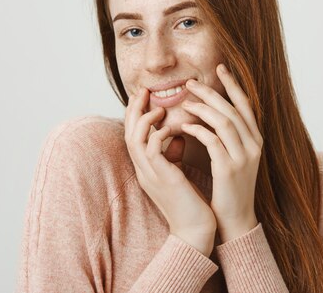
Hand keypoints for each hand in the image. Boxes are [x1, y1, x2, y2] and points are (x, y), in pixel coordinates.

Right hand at [125, 87, 216, 255]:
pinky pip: (152, 150)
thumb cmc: (190, 203)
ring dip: (144, 120)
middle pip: (127, 133)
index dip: (136, 114)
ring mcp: (150, 175)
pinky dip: (159, 134)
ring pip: (134, 139)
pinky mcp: (162, 179)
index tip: (144, 96)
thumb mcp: (178, 174)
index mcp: (146, 168)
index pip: (133, 135)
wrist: (195, 231)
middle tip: (142, 91)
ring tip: (158, 108)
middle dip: (133, 110)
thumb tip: (179, 136)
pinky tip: (171, 127)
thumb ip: (173, 155)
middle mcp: (143, 170)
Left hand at [180, 63, 262, 242]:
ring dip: (202, 109)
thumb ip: (227, 135)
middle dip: (211, 92)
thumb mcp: (234, 156)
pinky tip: (184, 125)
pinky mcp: (229, 169)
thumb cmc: (229, 186)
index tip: (220, 67)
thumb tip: (210, 111)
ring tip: (184, 102)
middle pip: (232, 109)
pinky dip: (198, 130)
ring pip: (224, 121)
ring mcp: (243, 157)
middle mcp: (254, 145)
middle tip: (190, 83)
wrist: (235, 218)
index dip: (234, 84)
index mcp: (256, 139)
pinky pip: (212, 141)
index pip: (246, 104)